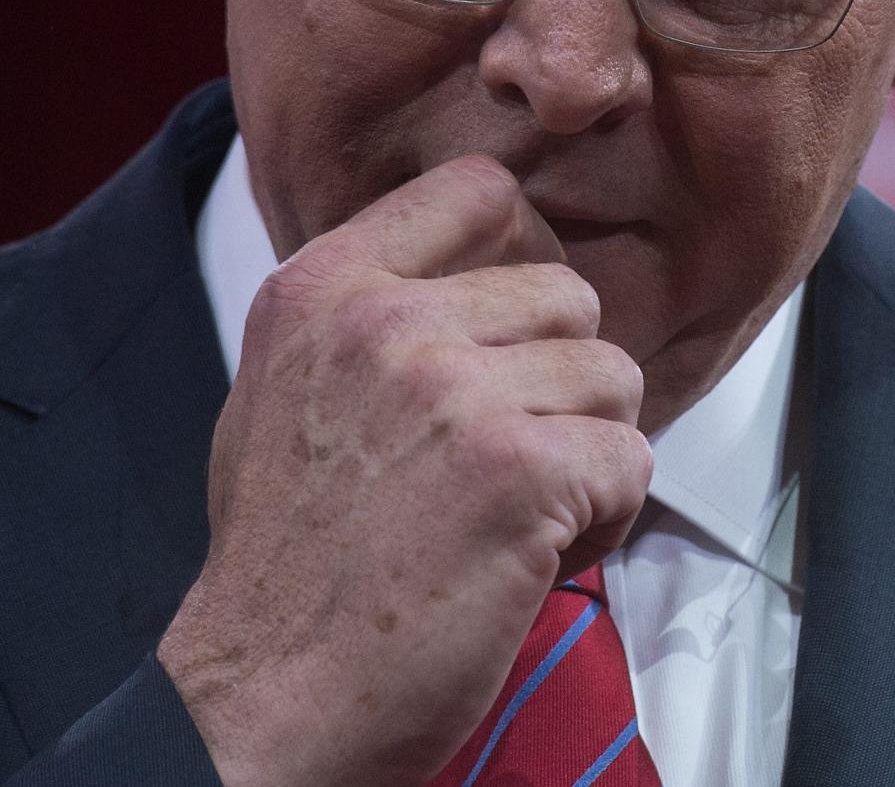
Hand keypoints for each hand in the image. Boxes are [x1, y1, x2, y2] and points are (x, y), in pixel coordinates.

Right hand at [156, 155, 652, 786]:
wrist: (264, 703)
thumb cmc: (283, 570)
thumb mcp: (282, 391)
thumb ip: (367, 316)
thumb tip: (468, 274)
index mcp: (323, 287)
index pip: (479, 191)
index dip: (522, 256)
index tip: (516, 327)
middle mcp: (388, 322)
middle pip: (568, 298)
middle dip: (560, 385)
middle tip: (504, 465)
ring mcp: (456, 393)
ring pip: (614, 379)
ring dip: (586, 455)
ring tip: (513, 516)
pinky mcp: (520, 472)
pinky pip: (630, 460)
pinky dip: (604, 519)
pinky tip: (530, 558)